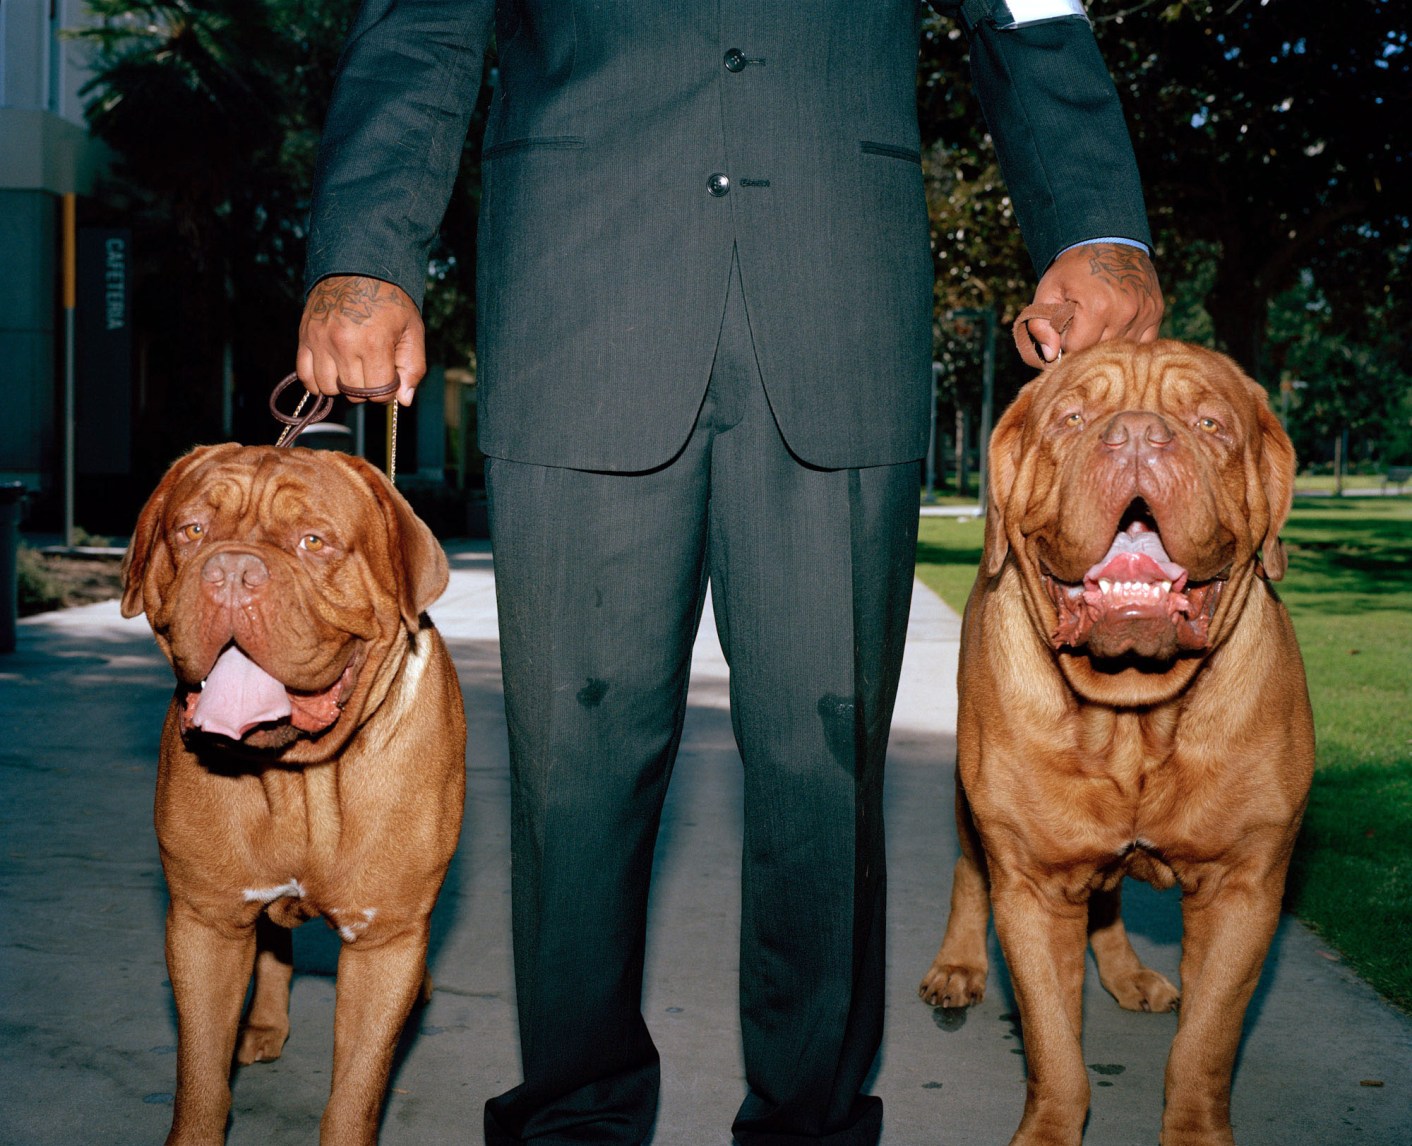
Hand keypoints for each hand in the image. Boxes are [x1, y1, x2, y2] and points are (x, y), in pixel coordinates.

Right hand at [297, 276, 425, 405]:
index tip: (390, 376)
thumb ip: (413, 367)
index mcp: (373, 343)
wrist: (358, 267)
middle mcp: (343, 343)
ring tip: (353, 368)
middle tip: (374, 369)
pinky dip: (317, 382)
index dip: (388, 390)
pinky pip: (305, 376)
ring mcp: (320, 340)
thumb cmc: (389, 300)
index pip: (378, 392)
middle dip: (367, 388)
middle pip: (353, 393)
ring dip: (342, 386)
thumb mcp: (412, 330)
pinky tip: (332, 373)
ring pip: (328, 388)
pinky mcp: (305, 336)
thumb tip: (403, 400)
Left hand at [1018, 244, 1163, 367]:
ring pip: (1119, 349)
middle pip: (1099, 351)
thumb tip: (1051, 356)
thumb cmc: (1074, 268)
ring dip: (1106, 341)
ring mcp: (1144, 313)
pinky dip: (1127, 338)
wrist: (1108, 238)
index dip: (1067, 341)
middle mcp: (1125, 312)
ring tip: (1098, 320)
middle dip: (1085, 342)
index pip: (1077, 348)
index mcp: (1097, 307)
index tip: (1066, 325)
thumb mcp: (1048, 290)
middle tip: (1081, 322)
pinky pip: (1141, 342)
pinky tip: (1116, 324)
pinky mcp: (1156, 312)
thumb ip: (1040, 326)